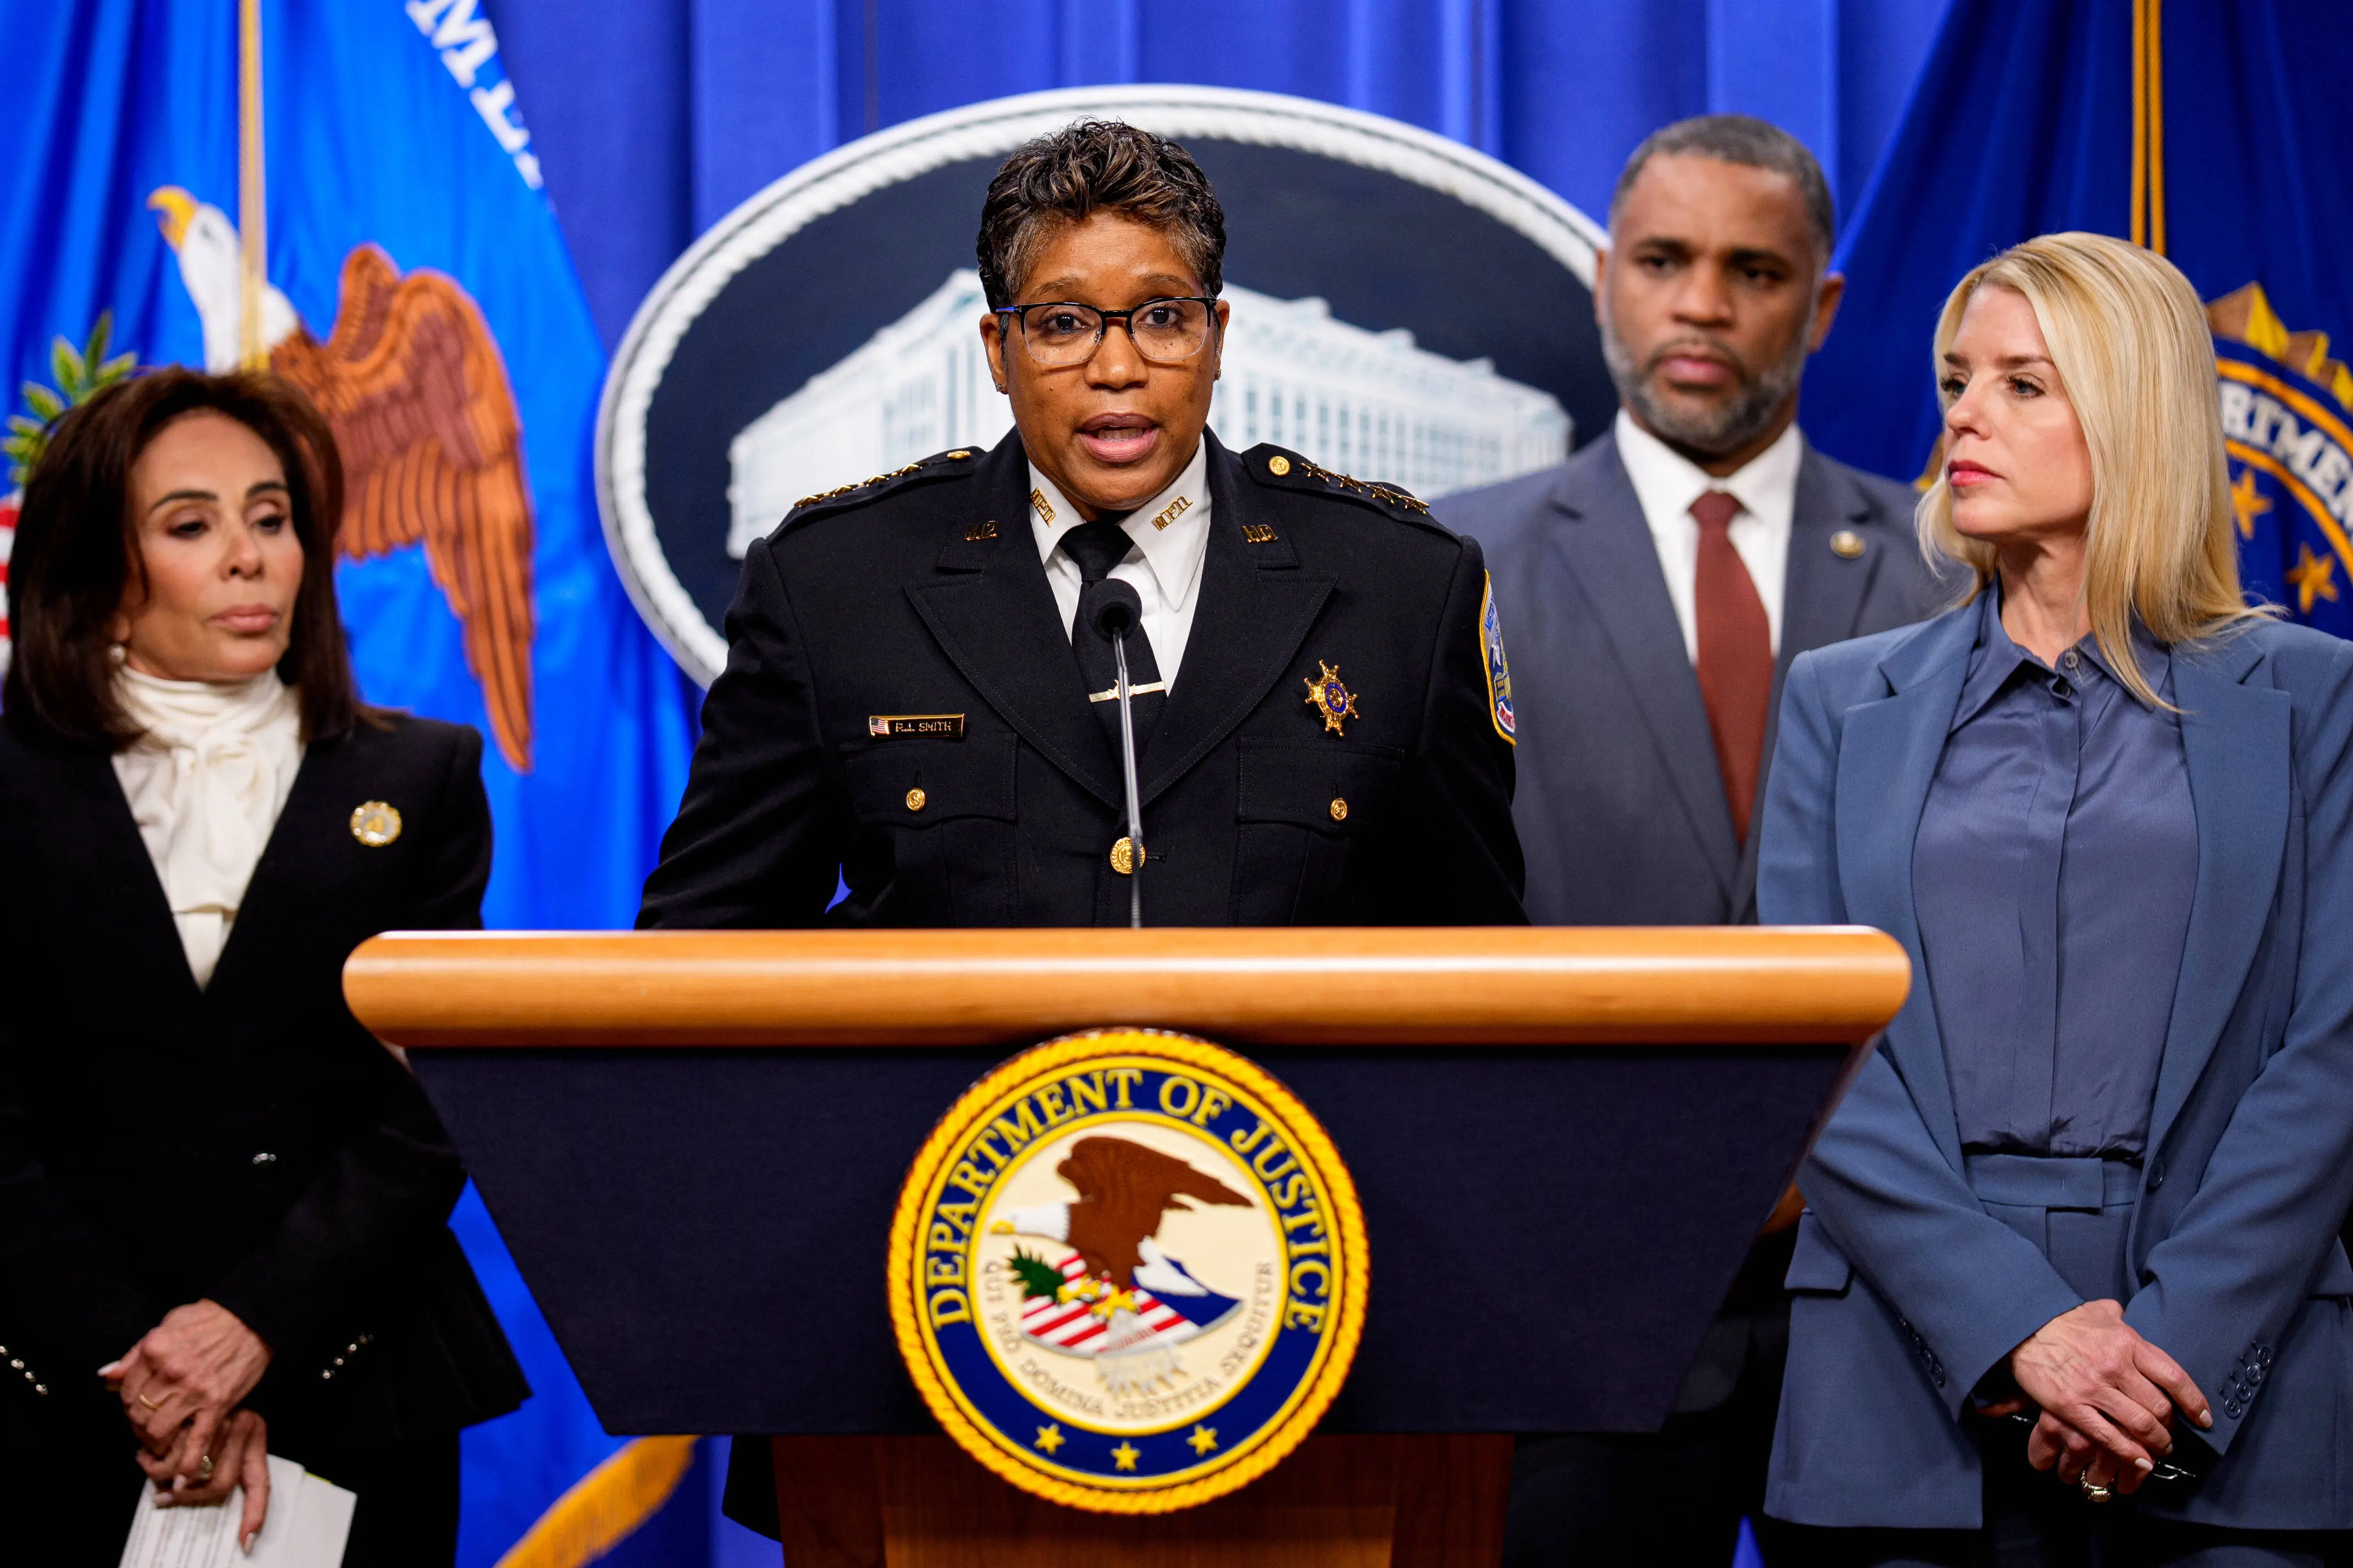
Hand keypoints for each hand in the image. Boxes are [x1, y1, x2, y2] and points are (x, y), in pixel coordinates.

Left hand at [102, 1300, 272, 1477]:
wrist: (252, 1318)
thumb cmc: (209, 1320)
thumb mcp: (167, 1325)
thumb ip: (134, 1354)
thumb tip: (106, 1377)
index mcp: (155, 1350)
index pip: (126, 1391)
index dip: (129, 1404)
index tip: (137, 1408)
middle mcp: (171, 1371)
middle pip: (139, 1414)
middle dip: (139, 1425)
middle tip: (148, 1427)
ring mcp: (194, 1390)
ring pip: (158, 1431)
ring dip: (156, 1442)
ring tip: (161, 1440)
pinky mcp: (217, 1403)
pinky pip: (198, 1440)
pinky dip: (189, 1463)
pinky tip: (182, 1479)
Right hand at [140, 1408, 270, 1548]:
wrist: (227, 1354)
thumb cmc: (223, 1398)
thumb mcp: (239, 1434)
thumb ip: (242, 1477)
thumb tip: (246, 1539)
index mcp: (256, 1439)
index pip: (260, 1483)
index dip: (255, 1514)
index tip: (245, 1542)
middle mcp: (247, 1429)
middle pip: (218, 1483)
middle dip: (186, 1495)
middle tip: (162, 1494)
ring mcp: (225, 1419)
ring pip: (194, 1470)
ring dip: (166, 1474)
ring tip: (149, 1466)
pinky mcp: (201, 1409)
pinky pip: (177, 1448)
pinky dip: (156, 1457)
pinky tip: (145, 1452)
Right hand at [2009, 1300, 2210, 1491]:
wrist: (2020, 1327)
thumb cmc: (2061, 1320)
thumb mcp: (2096, 1311)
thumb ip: (2116, 1314)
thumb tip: (2124, 1312)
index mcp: (2128, 1342)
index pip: (2174, 1377)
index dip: (2194, 1402)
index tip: (2203, 1418)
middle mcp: (2116, 1366)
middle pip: (2160, 1407)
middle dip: (2170, 1428)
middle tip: (2170, 1436)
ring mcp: (2094, 1388)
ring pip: (2139, 1425)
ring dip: (2155, 1444)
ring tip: (2157, 1450)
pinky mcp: (2072, 1406)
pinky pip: (2108, 1436)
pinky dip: (2128, 1453)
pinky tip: (2138, 1460)